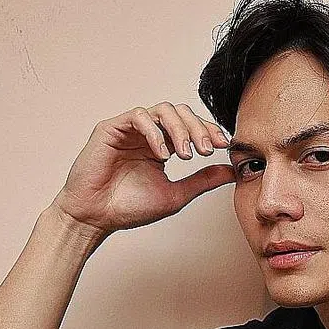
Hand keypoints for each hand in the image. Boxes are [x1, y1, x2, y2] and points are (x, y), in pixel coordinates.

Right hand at [50, 102, 234, 234]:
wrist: (96, 218)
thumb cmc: (129, 208)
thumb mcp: (175, 195)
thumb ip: (202, 181)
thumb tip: (232, 171)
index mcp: (161, 146)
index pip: (190, 127)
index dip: (209, 131)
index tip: (224, 146)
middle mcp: (146, 134)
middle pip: (180, 113)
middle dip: (198, 128)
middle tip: (208, 150)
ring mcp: (129, 129)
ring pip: (162, 110)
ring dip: (180, 129)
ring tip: (186, 154)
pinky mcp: (111, 129)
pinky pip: (138, 117)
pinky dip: (154, 132)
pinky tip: (163, 155)